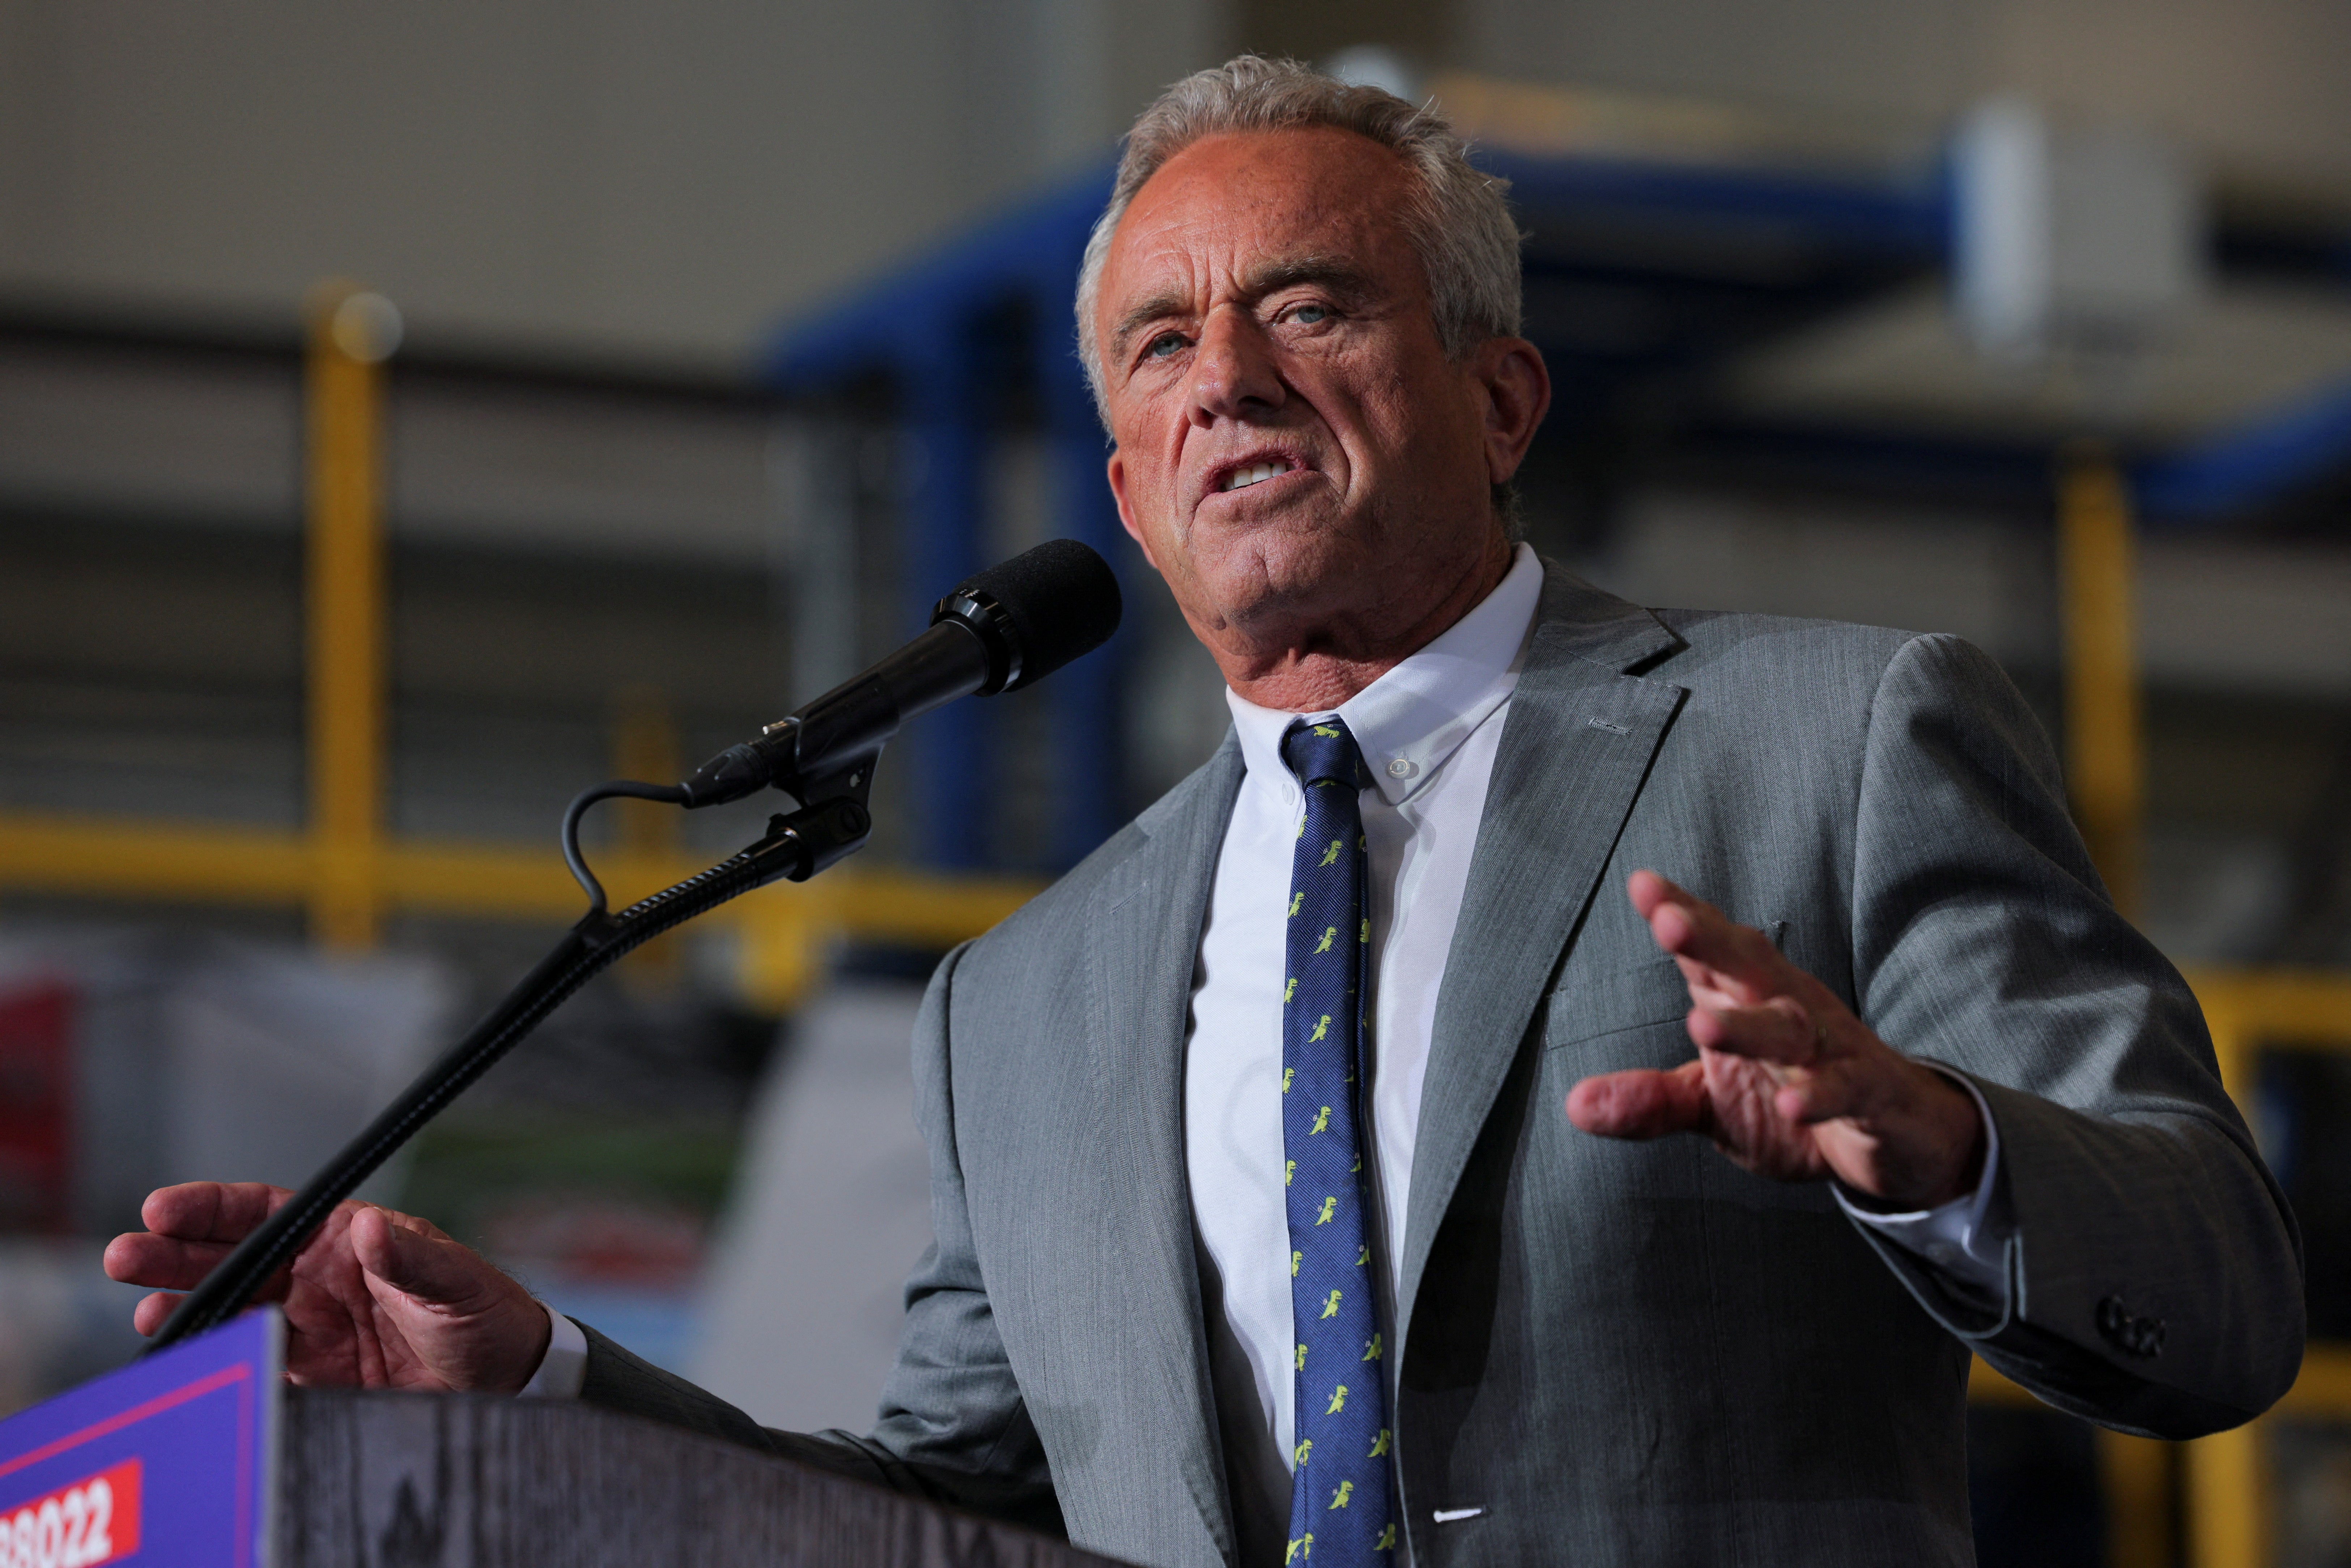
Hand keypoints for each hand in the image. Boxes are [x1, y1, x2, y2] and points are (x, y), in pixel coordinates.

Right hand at [104, 1182, 551, 1392]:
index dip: (213, 1209)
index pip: (267, 1214)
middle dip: (177, 1256)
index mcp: (347, 1239)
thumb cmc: (486, 1314)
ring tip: (152, 1311)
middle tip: (126, 1257)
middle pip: (234, 1258)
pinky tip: (192, 1357)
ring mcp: (311, 1326)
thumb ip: (410, 1258)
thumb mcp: (455, 1280)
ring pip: (234, 1308)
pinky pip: (254, 1360)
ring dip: (189, 1306)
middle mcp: (319, 1278)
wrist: (507, 1381)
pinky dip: (222, 1358)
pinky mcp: (313, 1375)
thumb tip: (370, 1228)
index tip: (163, 1208)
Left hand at [1565, 871, 1986, 1208]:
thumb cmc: (1793, 1097)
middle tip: (1668, 920)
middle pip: (1751, 966)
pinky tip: (1792, 1104)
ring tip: (1700, 1024)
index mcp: (1746, 999)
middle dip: (1711, 941)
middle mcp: (1789, 1010)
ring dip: (1748, 1026)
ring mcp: (1833, 1049)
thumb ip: (1650, 1101)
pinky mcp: (1870, 1093)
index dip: (1682, 914)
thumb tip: (1574, 1104)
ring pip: (1791, 1029)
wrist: (1896, 1136)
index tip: (1641, 884)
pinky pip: (1846, 1088)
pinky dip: (1819, 1096)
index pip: (1712, 950)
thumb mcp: (1711, 1104)